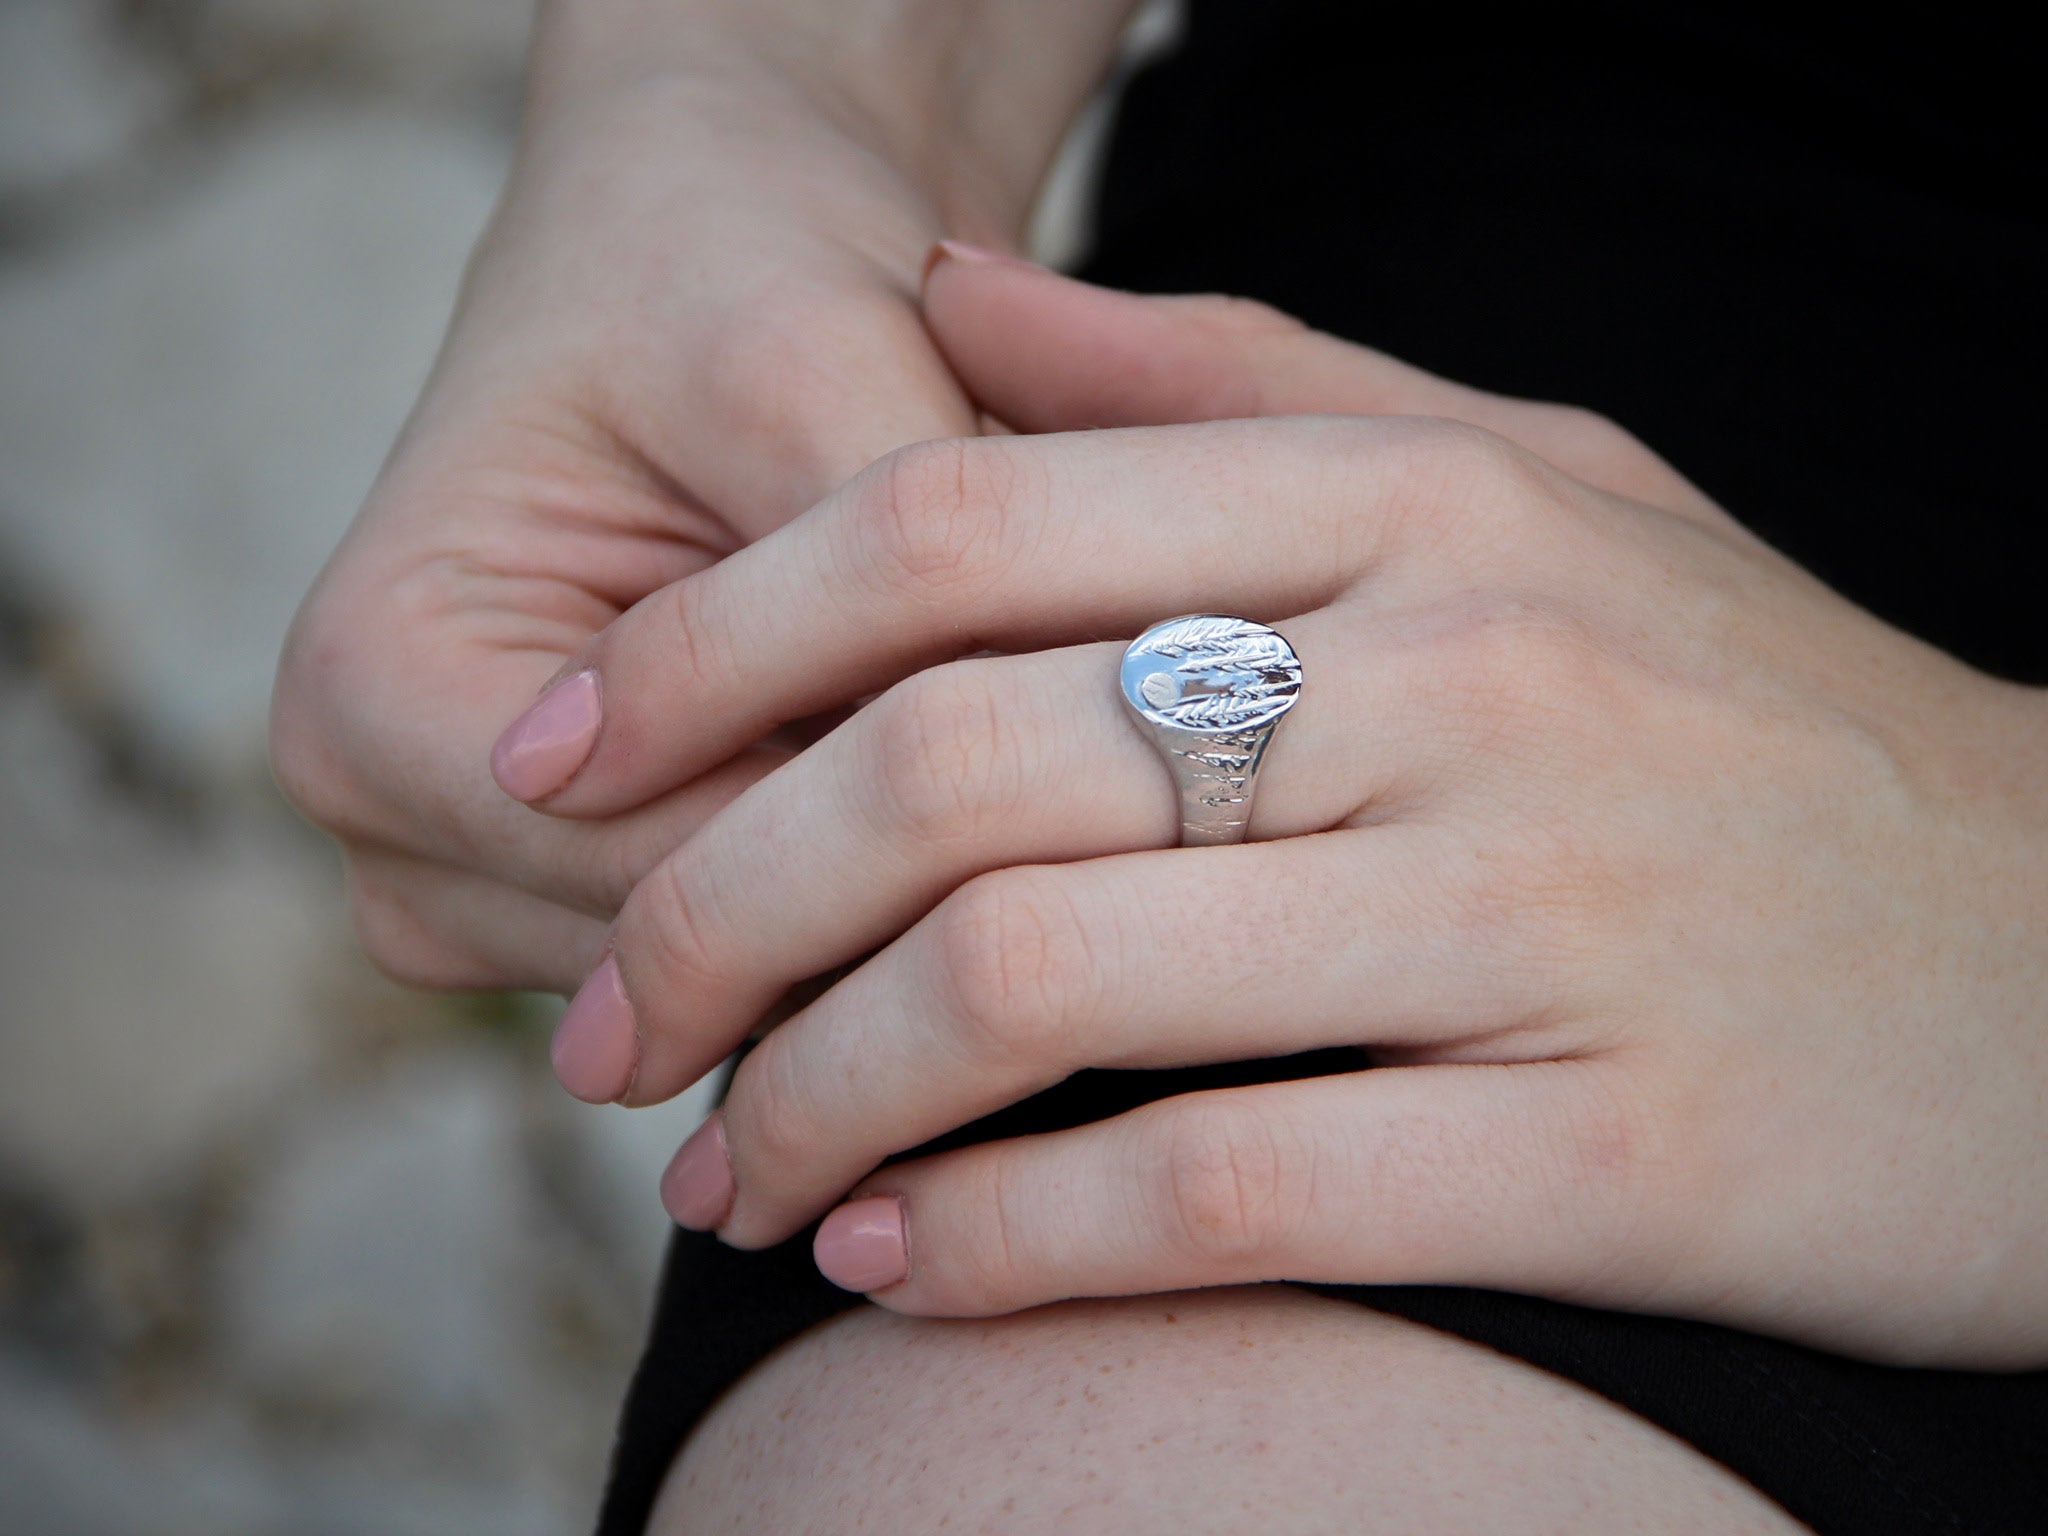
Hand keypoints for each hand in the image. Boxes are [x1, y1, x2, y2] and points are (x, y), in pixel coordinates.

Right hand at [268, 2, 1130, 1004]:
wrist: (706, 235)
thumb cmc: (731, 265)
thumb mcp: (818, 370)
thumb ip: (889, 584)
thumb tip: (1019, 782)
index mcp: (376, 700)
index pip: (674, 883)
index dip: (903, 861)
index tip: (1105, 809)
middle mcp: (392, 824)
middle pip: (701, 964)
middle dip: (912, 889)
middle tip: (1122, 810)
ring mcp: (480, 880)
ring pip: (746, 982)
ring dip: (907, 899)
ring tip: (1062, 786)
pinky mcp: (576, 890)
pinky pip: (760, 955)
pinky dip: (879, 889)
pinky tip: (983, 801)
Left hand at [553, 257, 2047, 1367]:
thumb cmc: (1750, 724)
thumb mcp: (1525, 487)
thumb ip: (1225, 381)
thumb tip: (949, 297)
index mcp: (1425, 497)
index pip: (953, 523)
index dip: (706, 644)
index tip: (567, 757)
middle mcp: (1471, 678)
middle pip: (951, 763)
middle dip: (707, 904)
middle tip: (604, 1018)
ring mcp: (1542, 913)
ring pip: (1044, 987)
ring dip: (814, 1092)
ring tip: (720, 1163)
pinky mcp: (1614, 1154)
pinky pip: (1217, 1194)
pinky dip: (1002, 1242)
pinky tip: (893, 1260)